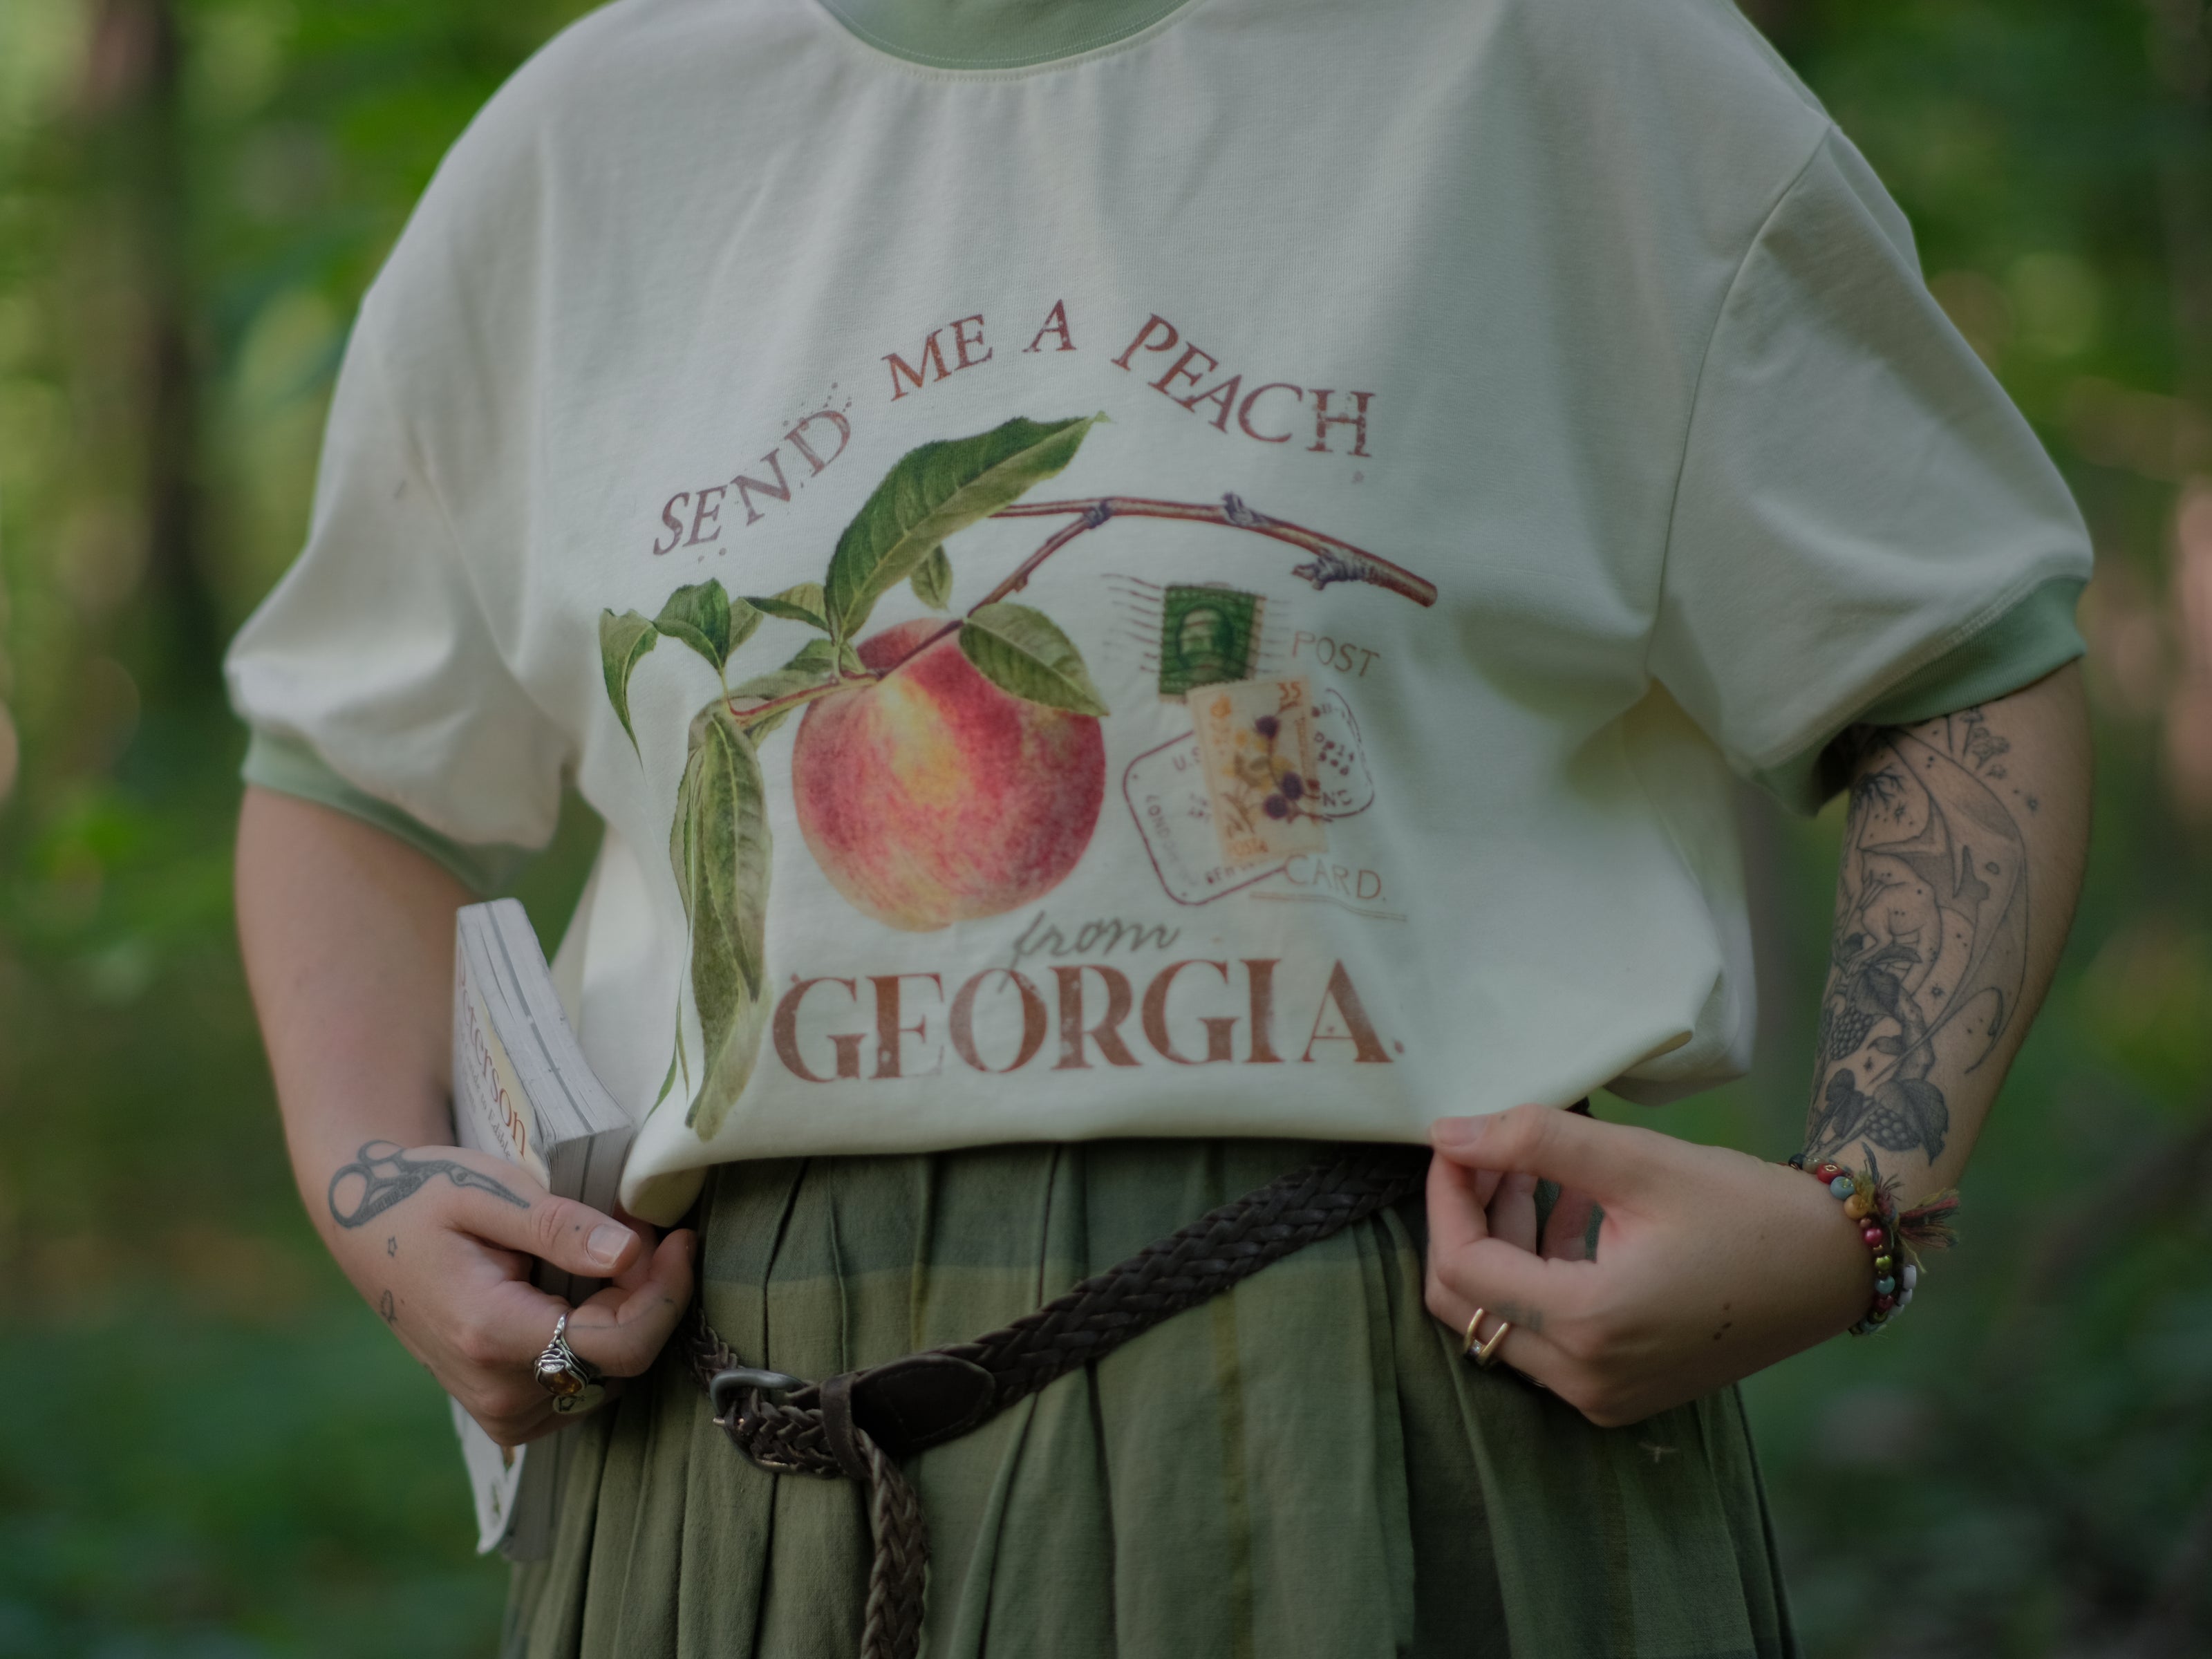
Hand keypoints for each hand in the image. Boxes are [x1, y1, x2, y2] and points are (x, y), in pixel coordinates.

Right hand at [323, 1139, 695, 1445]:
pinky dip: (600, 1342)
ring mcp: (499, 1413)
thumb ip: (559, 1226)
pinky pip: (584, 1389)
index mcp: (491, 1335)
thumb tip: (631, 1253)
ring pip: (608, 1379)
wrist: (369, 1232)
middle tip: (643, 1232)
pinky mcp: (506, 1416)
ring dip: (627, 1318)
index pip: (618, 1346)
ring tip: (611, 1255)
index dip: (665, 1294)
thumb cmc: (424, 1198)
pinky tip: (588, 1294)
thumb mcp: (487, 1191)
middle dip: (649, 1297)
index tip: (679, 1239)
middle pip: (620, 1363)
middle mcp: (497, 1392)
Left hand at [1423, 1105, 1869, 1425]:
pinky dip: (1543, 1272)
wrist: (1836, 1268)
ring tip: (1532, 1168)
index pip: (1462, 1265)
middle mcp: (1586, 1378)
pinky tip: (1572, 1207)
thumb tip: (1447, 1132)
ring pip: (1503, 1319)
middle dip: (1466, 1222)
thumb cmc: (1747, 1209)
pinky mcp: (1621, 1391)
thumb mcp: (1638, 1161)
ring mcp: (1603, 1394)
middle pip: (1468, 1303)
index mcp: (1589, 1325)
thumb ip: (1534, 1142)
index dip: (1446, 1197)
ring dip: (1504, 1242)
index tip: (1457, 1141)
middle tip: (1487, 1156)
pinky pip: (1547, 1335)